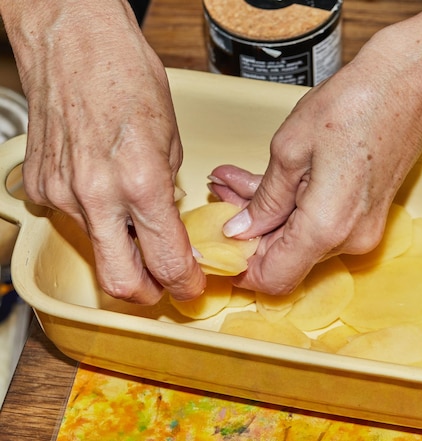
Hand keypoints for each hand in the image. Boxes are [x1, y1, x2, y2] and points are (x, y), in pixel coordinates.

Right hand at [3, 1, 205, 302]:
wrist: (74, 43)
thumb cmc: (127, 78)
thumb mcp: (172, 141)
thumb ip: (167, 191)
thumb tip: (167, 223)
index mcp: (141, 181)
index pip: (168, 259)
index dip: (184, 283)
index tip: (191, 287)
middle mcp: (97, 195)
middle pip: (120, 280)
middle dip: (146, 293)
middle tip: (163, 287)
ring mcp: (62, 193)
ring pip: (96, 249)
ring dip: (121, 252)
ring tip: (138, 229)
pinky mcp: (40, 186)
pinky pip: (72, 219)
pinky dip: (95, 218)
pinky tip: (106, 194)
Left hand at [210, 0, 421, 294]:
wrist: (410, 85)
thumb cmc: (354, 105)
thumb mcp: (290, 148)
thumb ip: (265, 201)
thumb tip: (242, 231)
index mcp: (326, 226)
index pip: (274, 278)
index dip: (241, 268)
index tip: (219, 245)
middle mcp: (349, 240)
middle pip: (284, 257)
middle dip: (248, 230)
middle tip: (222, 194)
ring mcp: (362, 231)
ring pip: (299, 239)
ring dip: (267, 214)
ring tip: (236, 179)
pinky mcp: (367, 218)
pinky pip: (320, 225)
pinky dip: (292, 209)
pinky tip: (268, 180)